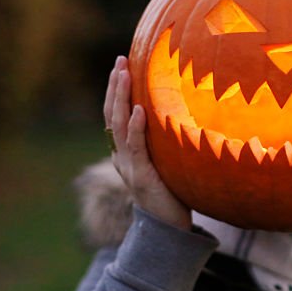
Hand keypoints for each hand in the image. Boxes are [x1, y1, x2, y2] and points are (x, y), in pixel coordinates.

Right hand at [104, 56, 190, 229]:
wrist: (170, 229)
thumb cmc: (173, 193)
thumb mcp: (166, 162)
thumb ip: (164, 142)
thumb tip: (179, 113)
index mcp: (125, 152)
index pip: (115, 115)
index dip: (116, 90)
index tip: (121, 65)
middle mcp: (122, 157)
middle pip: (112, 115)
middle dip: (115, 86)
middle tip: (119, 61)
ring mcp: (129, 167)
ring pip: (119, 126)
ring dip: (121, 98)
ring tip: (124, 74)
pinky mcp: (142, 177)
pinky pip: (136, 148)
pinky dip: (136, 127)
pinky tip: (140, 109)